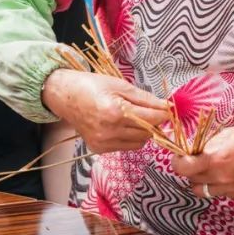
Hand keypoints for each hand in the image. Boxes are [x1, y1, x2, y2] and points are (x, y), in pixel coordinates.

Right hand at [42, 70, 170, 153]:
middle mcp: (109, 131)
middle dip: (153, 121)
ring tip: (133, 116)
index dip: (164, 114)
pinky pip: (126, 147)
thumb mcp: (120, 85)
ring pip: (139, 142)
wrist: (65, 96)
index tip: (168, 108)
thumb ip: (145, 98)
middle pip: (147, 132)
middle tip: (150, 109)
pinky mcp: (99, 149)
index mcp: (116, 111)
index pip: (151, 119)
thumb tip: (167, 106)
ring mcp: (103, 142)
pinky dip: (130, 137)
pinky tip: (121, 124)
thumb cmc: (92, 85)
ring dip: (143, 131)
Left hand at [172, 124, 233, 199]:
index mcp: (219, 157)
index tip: (179, 154)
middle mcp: (222, 177)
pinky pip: (215, 192)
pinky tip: (222, 171)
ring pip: (199, 190)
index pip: (184, 167)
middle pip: (190, 179)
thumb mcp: (227, 133)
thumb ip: (207, 144)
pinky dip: (213, 184)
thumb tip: (188, 149)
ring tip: (207, 166)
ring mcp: (229, 188)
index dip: (177, 161)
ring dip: (198, 179)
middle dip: (188, 168)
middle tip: (194, 157)